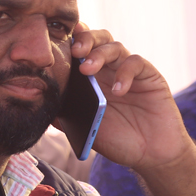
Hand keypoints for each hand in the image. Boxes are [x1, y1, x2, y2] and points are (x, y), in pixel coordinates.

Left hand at [66, 25, 190, 172]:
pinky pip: (136, 63)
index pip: (81, 50)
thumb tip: (45, 104)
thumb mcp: (87, 129)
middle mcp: (110, 70)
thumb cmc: (118, 141)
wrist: (150, 156)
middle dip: (84, 39)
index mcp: (92, 78)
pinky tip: (118, 91)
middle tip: (75, 51)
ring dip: (99, 54)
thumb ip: (68, 116)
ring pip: (114, 47)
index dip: (70, 41)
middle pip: (97, 40)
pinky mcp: (149, 76)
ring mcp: (130, 72)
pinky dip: (125, 73)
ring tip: (87, 69)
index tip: (57, 45)